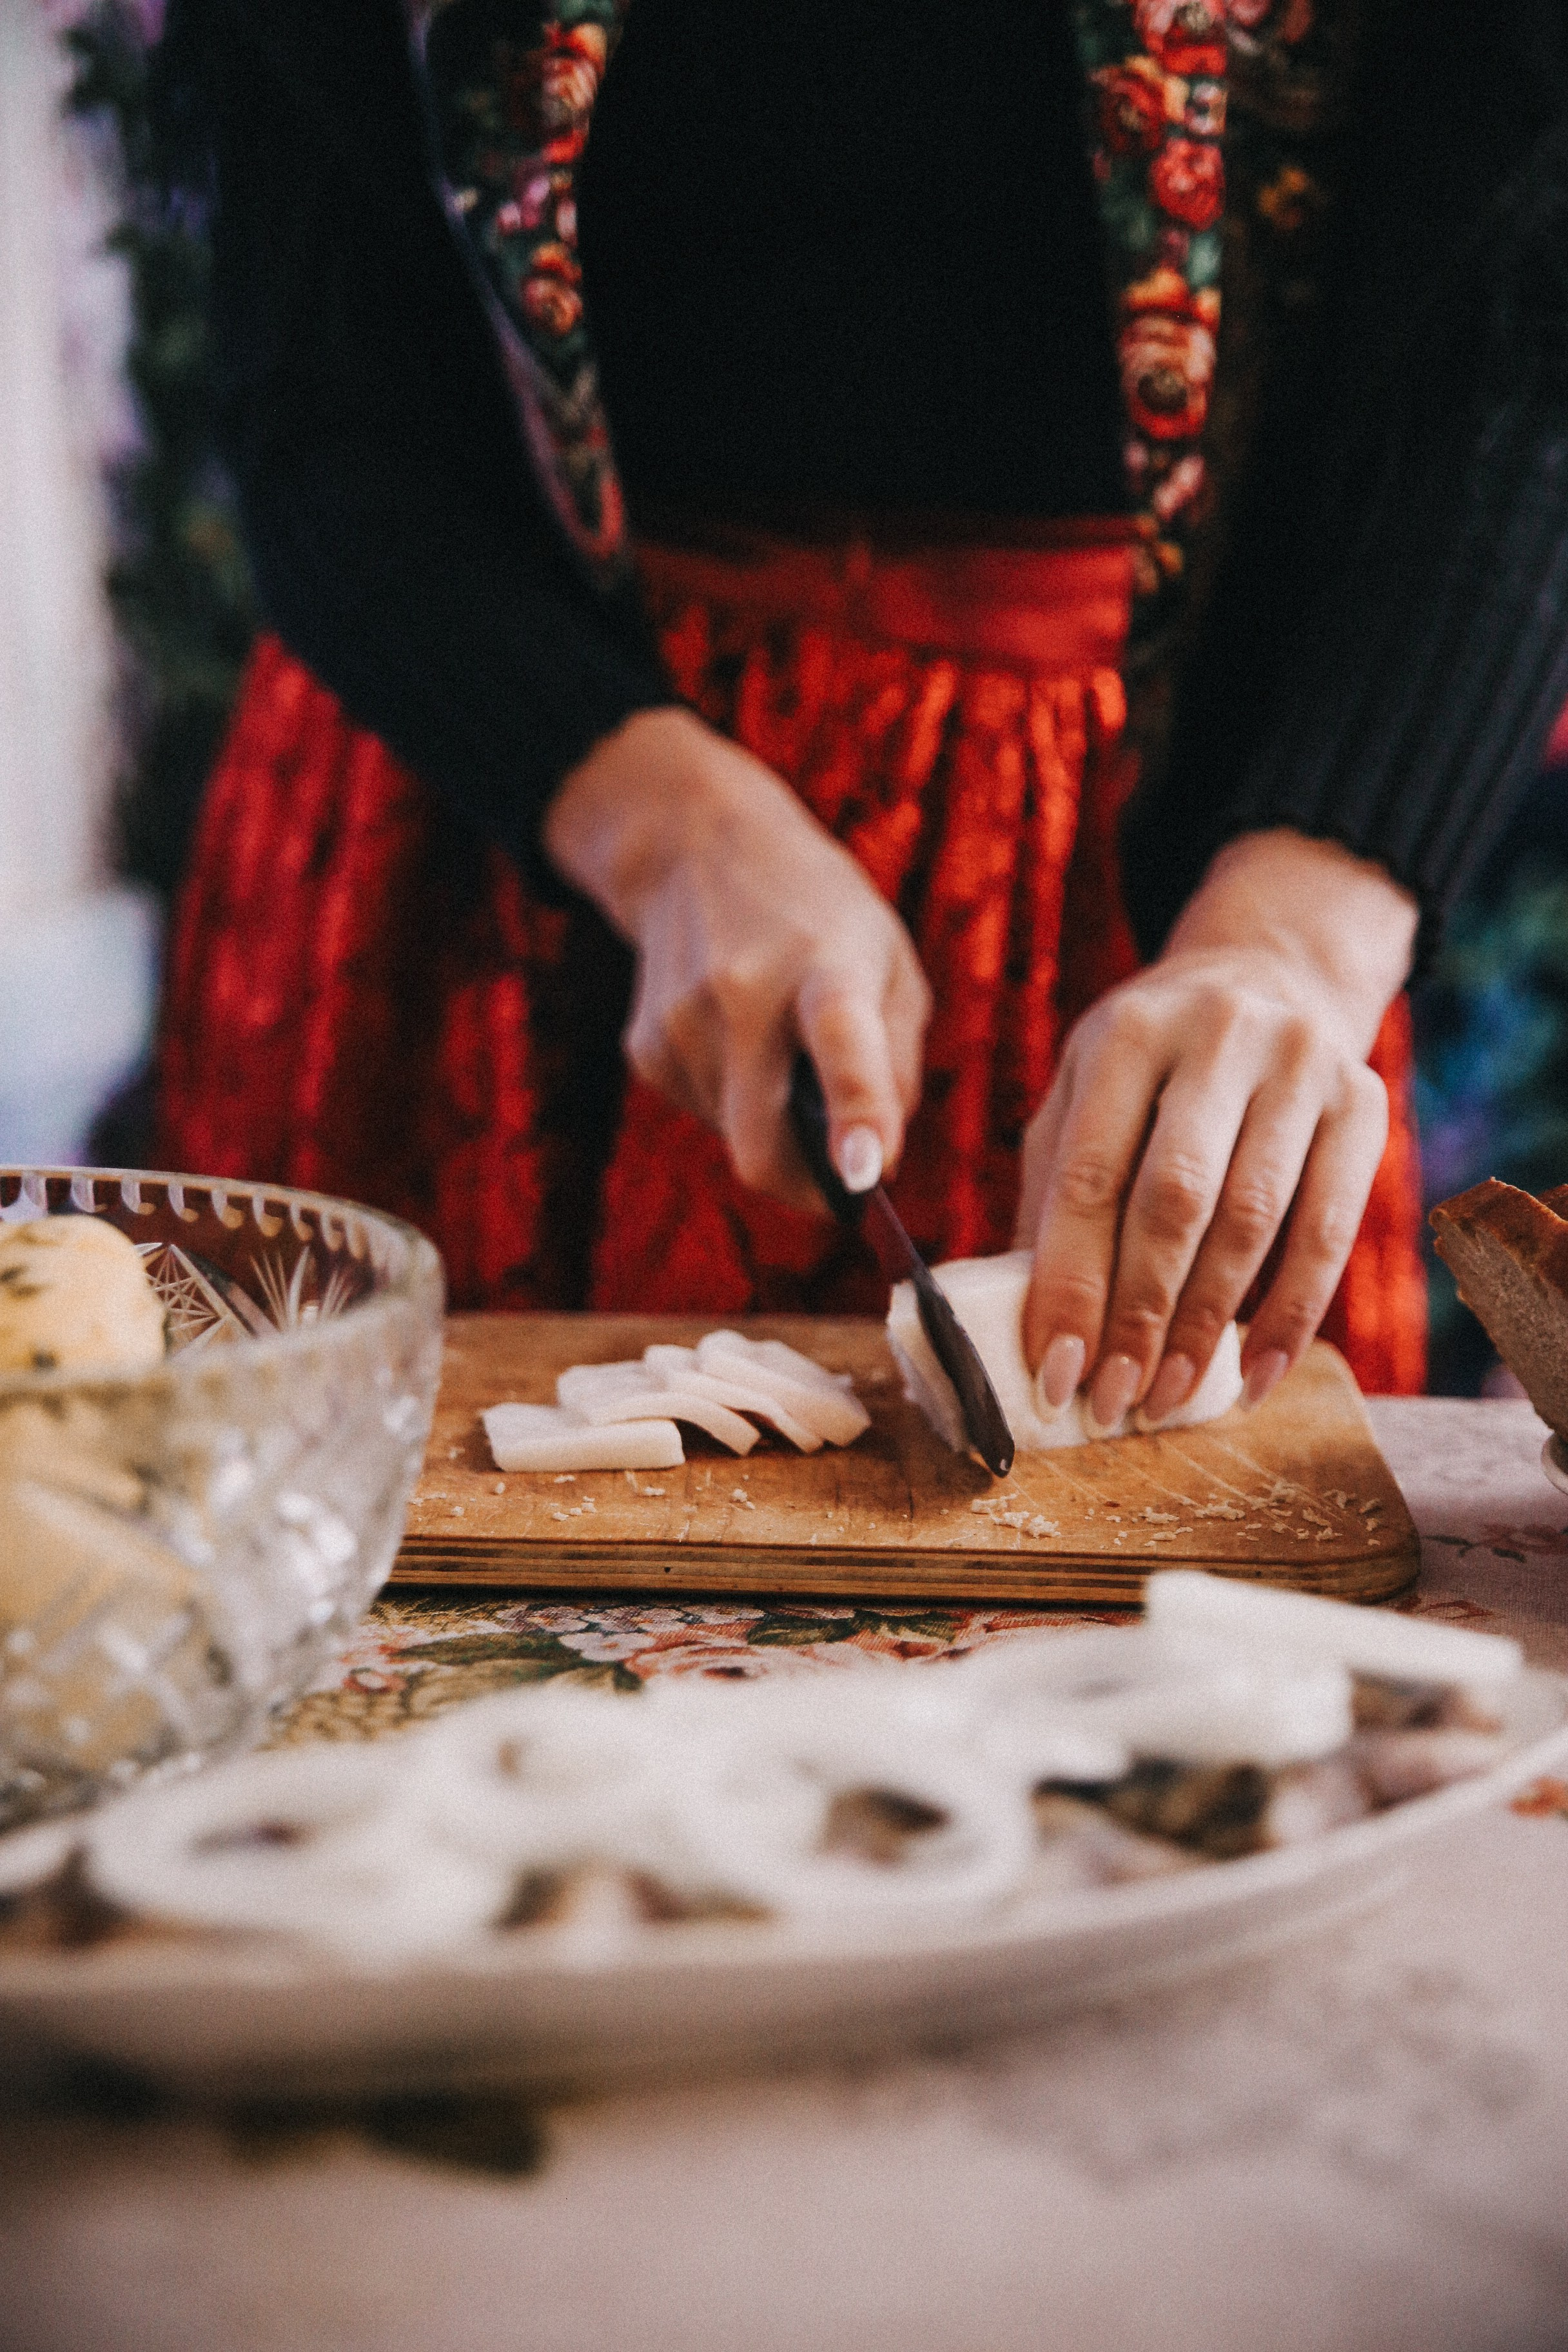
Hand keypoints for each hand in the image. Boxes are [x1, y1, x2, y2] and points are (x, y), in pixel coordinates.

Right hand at [545, 707, 929, 1208]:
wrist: (696, 847)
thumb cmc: (818, 913)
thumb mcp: (888, 961)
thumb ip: (897, 1062)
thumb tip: (873, 1163)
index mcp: (826, 965)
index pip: (841, 1042)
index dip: (856, 1112)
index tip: (863, 1175)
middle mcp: (744, 993)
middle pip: (762, 1143)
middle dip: (805, 1187)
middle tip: (841, 1179)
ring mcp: (683, 1022)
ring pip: (737, 1140)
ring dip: (771, 1127)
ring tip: (782, 1051)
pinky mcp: (646, 1047)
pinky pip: (706, 1115)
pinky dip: (734, 1103)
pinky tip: (740, 1042)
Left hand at [1017, 829, 1418, 1426]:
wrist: (1269, 977)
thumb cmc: (1153, 1065)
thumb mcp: (1085, 1094)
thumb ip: (1055, 1193)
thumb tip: (1035, 1323)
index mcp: (1129, 1033)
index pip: (1090, 1176)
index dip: (1070, 1284)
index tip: (1054, 1373)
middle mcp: (1219, 1036)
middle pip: (1174, 1200)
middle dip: (1139, 1315)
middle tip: (1114, 1399)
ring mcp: (1302, 1065)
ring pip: (1253, 1221)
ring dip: (1208, 1328)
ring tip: (1170, 1396)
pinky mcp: (1364, 1103)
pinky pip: (1329, 1231)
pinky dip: (1291, 1316)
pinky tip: (1255, 1376)